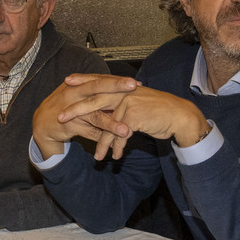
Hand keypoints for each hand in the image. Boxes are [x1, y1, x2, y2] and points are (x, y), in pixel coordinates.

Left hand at [32, 74, 208, 160]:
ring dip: (101, 144)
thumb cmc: (160, 113)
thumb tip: (111, 113)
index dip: (83, 81)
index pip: (98, 81)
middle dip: (75, 111)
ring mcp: (128, 103)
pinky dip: (117, 147)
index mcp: (123, 87)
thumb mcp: (138, 106)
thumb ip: (123, 106)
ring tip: (97, 158)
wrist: (180, 117)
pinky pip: (119, 134)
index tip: (66, 82)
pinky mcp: (134, 115)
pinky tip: (115, 157)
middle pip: (93, 100)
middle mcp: (123, 92)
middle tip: (59, 118)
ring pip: (106, 124)